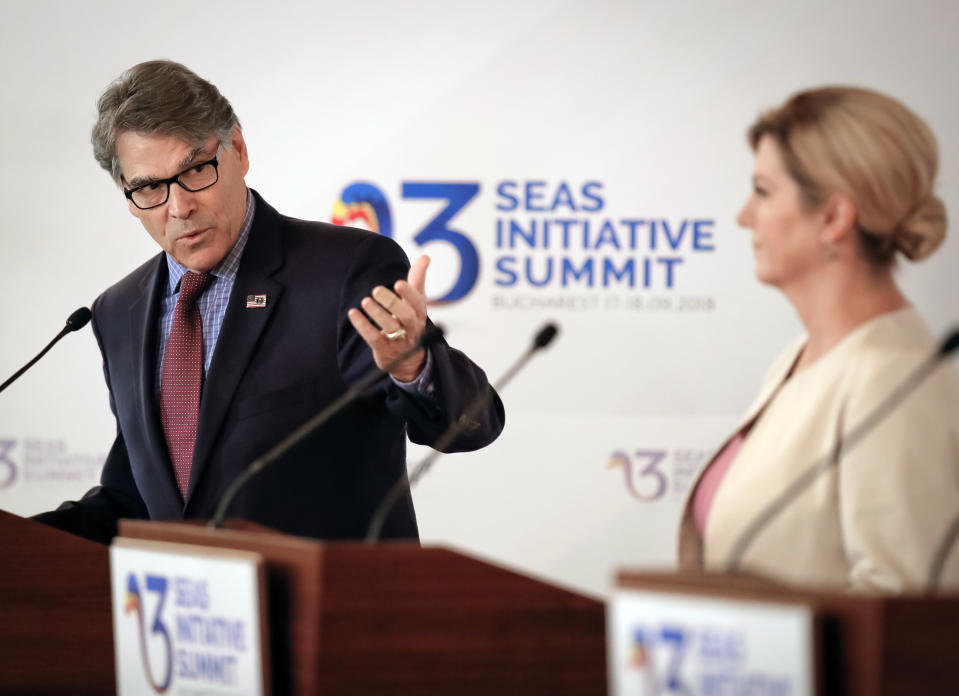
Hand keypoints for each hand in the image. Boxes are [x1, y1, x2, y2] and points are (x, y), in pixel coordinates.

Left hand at [348, 255, 429, 381]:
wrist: (410, 360)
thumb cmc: (410, 322)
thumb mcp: (416, 301)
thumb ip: (418, 279)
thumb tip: (425, 256)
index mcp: (420, 312)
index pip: (418, 302)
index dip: (409, 293)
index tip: (398, 283)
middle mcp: (412, 327)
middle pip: (406, 316)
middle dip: (392, 303)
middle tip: (376, 290)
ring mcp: (400, 340)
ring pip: (391, 327)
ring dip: (377, 314)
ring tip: (365, 301)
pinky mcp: (385, 350)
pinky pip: (374, 338)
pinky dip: (363, 326)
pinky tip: (353, 313)